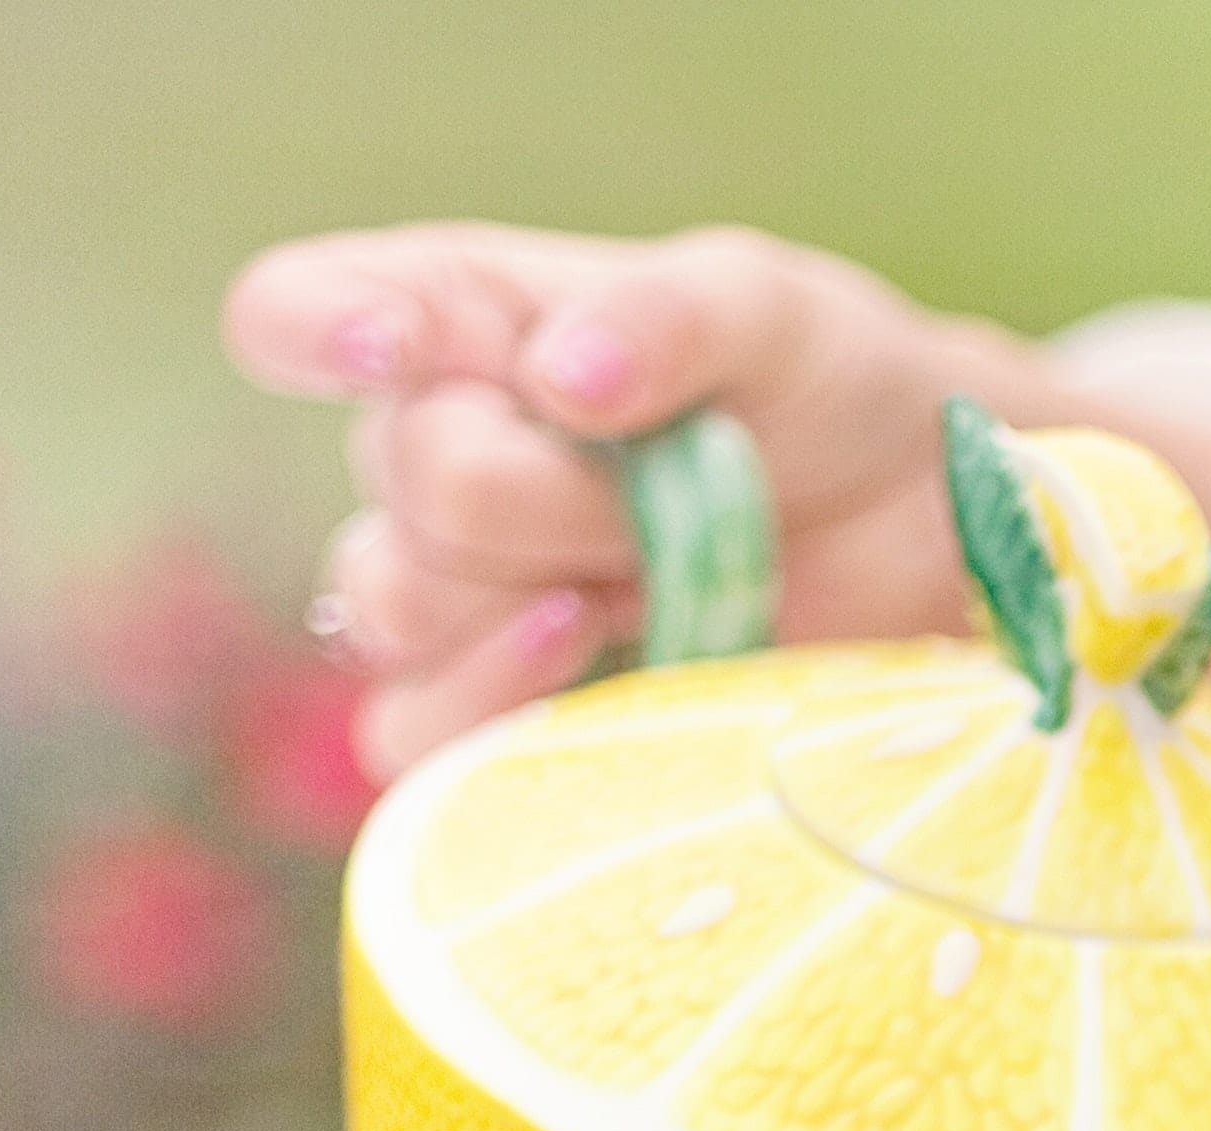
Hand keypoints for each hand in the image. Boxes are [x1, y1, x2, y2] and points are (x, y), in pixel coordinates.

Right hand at [225, 221, 1008, 777]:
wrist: (910, 528)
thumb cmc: (820, 386)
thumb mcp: (769, 310)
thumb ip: (667, 316)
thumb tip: (563, 374)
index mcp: (461, 325)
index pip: (300, 311)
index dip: (315, 329)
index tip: (394, 348)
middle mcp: (434, 453)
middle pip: (403, 489)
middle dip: (541, 499)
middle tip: (659, 491)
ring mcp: (462, 590)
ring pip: (391, 614)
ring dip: (514, 606)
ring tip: (624, 587)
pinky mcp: (502, 708)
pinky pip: (416, 740)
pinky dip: (492, 714)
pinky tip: (590, 665)